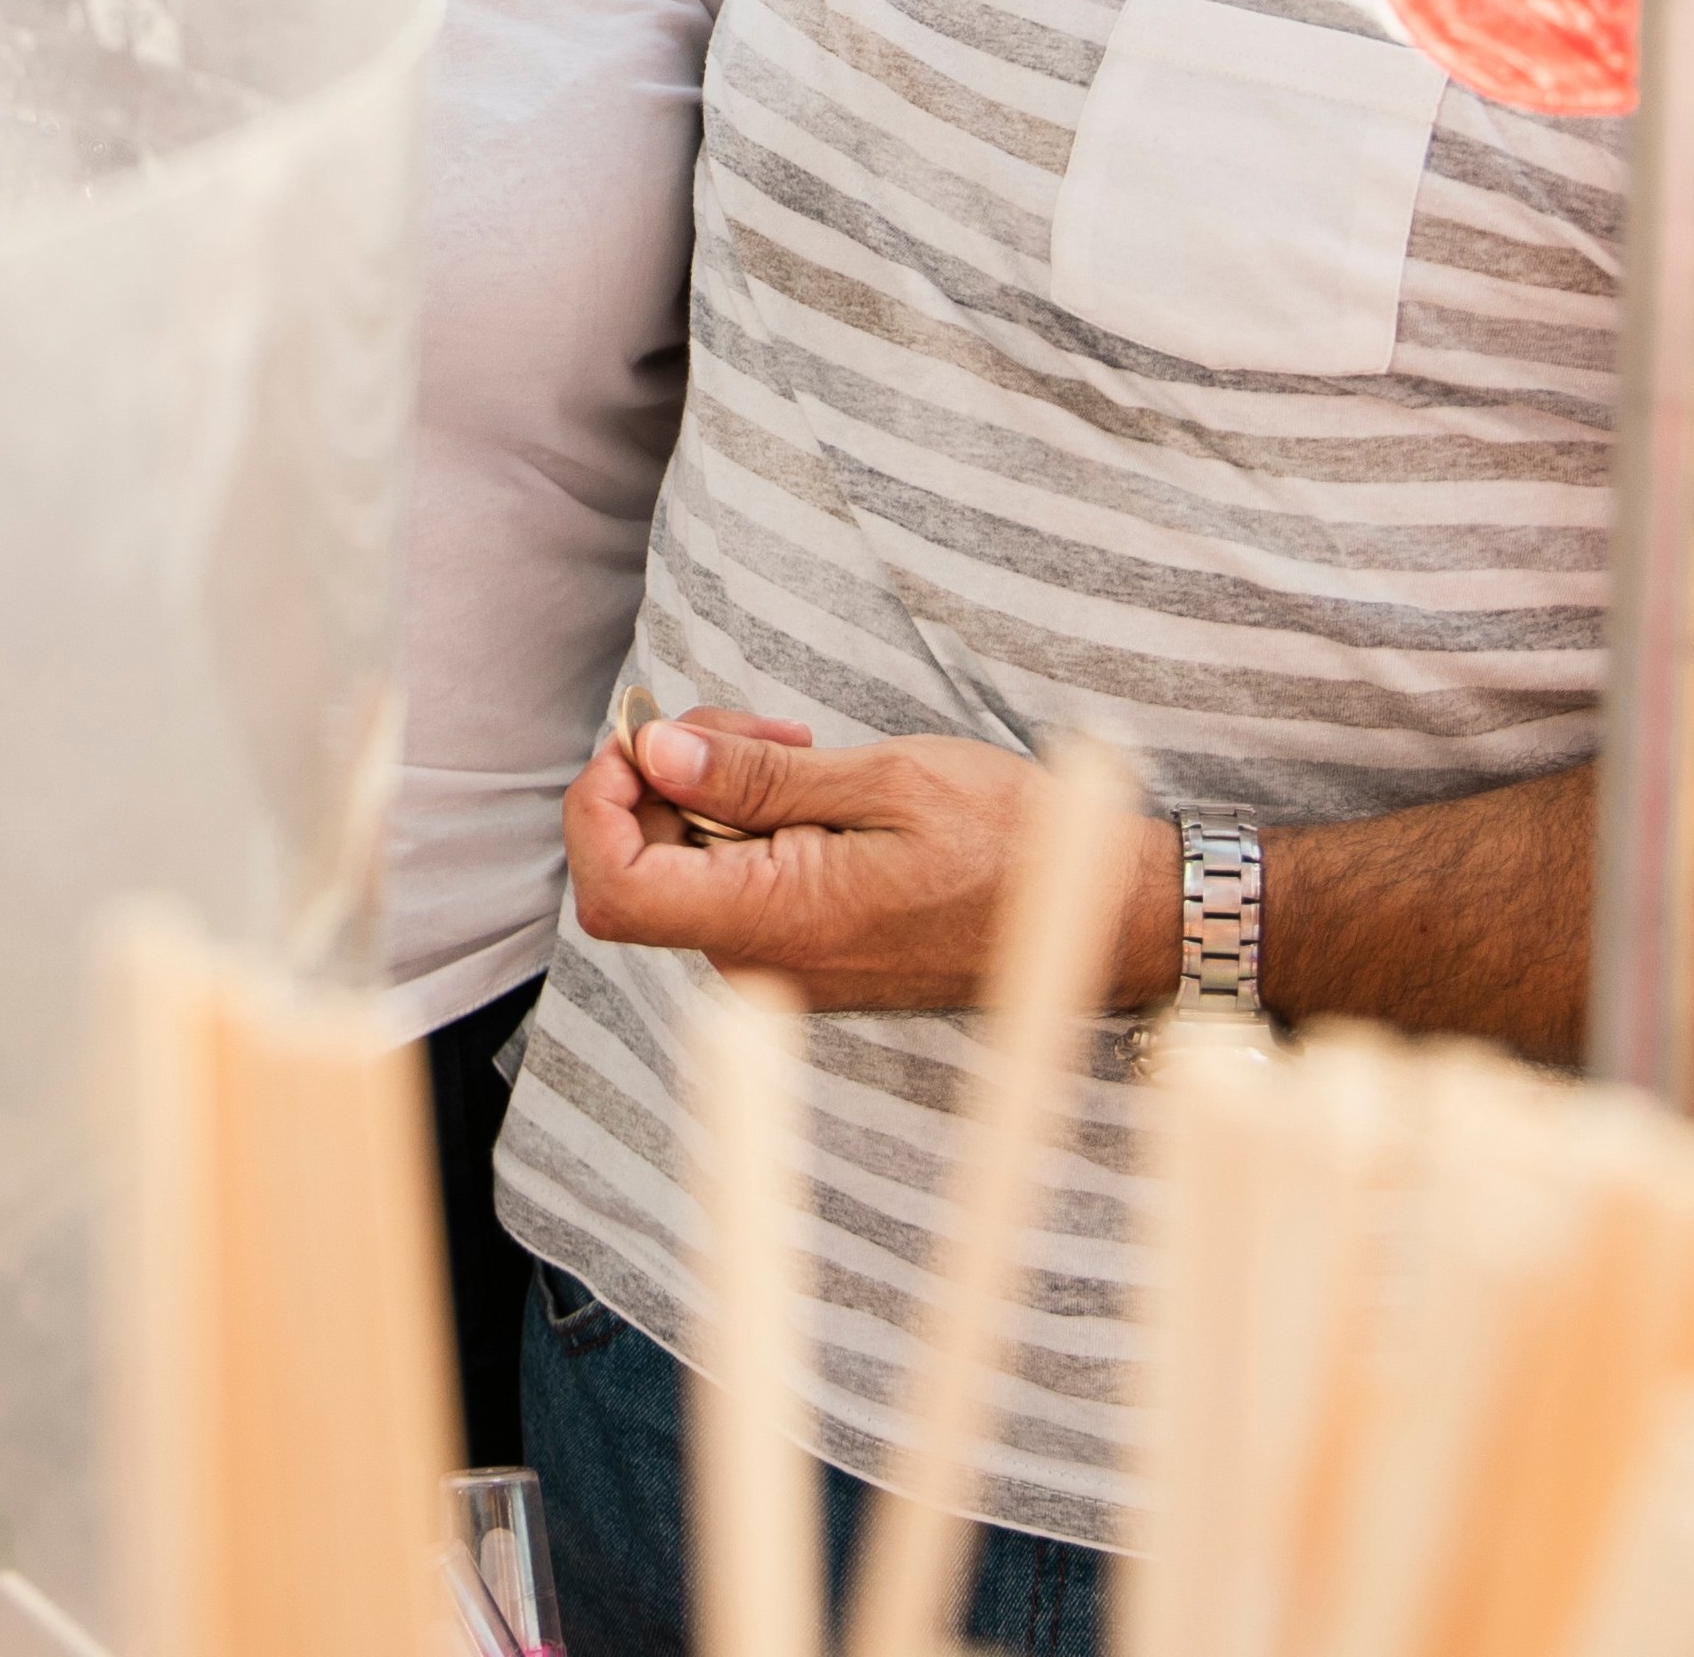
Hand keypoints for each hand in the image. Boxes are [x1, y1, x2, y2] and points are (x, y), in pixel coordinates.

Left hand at [560, 715, 1170, 1013]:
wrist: (1093, 916)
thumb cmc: (1007, 842)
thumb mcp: (886, 780)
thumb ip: (758, 777)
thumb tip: (653, 754)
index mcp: (777, 922)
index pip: (614, 889)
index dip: (600, 804)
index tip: (650, 737)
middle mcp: (763, 963)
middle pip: (642, 867)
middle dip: (669, 777)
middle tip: (766, 726)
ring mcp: (782, 966)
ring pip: (688, 870)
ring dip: (718, 793)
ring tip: (803, 748)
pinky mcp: (805, 954)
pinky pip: (735, 886)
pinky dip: (749, 826)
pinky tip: (814, 793)